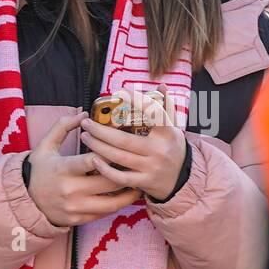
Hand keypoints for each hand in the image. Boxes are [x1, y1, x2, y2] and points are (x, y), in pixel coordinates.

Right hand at [26, 111, 142, 227]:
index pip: (90, 161)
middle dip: (124, 173)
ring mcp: (74, 207)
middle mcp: (69, 190)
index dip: (109, 155)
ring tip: (137, 184)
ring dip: (127, 194)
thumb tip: (84, 113)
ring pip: (110, 203)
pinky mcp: (77, 219)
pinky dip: (115, 205)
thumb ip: (63, 126)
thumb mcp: (46, 144)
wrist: (25, 198)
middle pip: (107, 182)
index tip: (121, 149)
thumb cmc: (39, 168)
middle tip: (137, 166)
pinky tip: (122, 196)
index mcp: (62, 168)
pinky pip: (103, 214)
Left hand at [79, 85, 185, 200]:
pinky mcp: (145, 183)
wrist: (184, 179)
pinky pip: (121, 177)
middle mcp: (160, 151)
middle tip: (86, 123)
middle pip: (125, 140)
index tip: (121, 92)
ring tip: (84, 136)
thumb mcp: (173, 128)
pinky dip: (106, 169)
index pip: (154, 114)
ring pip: (119, 157)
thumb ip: (165, 107)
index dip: (138, 102)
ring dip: (98, 147)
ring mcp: (152, 168)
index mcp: (167, 134)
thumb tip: (161, 86)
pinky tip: (94, 159)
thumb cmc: (172, 147)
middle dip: (101, 131)